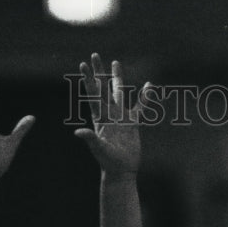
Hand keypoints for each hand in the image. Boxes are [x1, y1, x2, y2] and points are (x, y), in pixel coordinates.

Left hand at [74, 53, 151, 174]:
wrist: (121, 171)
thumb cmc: (108, 162)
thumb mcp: (99, 150)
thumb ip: (90, 139)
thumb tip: (78, 132)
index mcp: (100, 118)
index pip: (92, 94)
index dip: (88, 79)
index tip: (83, 65)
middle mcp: (109, 114)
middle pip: (103, 87)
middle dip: (99, 72)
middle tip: (95, 55)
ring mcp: (120, 117)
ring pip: (119, 92)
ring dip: (118, 78)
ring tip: (116, 62)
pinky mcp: (132, 123)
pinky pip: (140, 107)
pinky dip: (145, 97)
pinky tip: (149, 86)